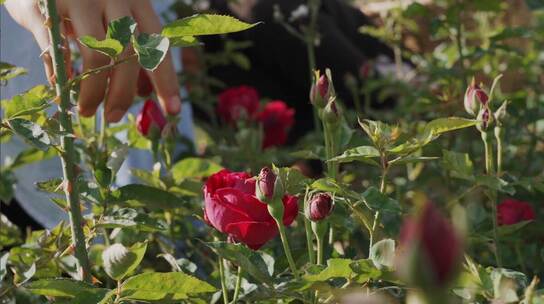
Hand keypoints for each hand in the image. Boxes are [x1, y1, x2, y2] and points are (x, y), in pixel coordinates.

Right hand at [4, 0, 180, 121]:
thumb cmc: (82, 2)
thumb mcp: (112, 19)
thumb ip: (130, 50)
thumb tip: (145, 92)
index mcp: (136, 1)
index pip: (158, 45)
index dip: (166, 81)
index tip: (173, 110)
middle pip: (128, 54)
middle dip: (123, 92)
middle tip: (114, 118)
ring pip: (95, 55)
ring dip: (93, 90)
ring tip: (87, 111)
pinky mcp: (43, 5)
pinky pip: (56, 50)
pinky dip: (61, 74)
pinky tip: (62, 88)